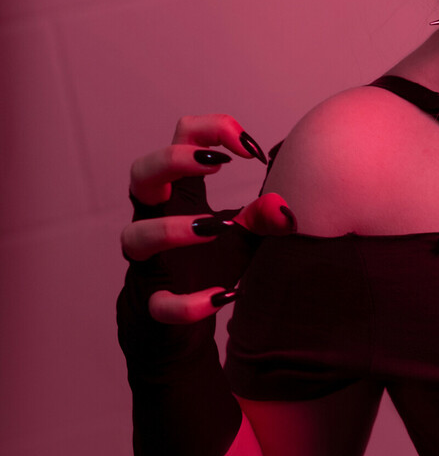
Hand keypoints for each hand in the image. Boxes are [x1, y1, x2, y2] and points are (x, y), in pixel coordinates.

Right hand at [120, 113, 295, 321]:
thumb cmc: (212, 264)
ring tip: (218, 228)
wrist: (186, 326)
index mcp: (180, 194)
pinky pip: (160, 304)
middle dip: (173, 160)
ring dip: (173, 230)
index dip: (212, 130)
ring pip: (134, 237)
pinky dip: (188, 303)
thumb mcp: (246, 234)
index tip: (250, 150)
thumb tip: (286, 198)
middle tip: (217, 164)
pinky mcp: (154, 304)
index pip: (181, 139)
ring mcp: (149, 263)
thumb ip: (265, 213)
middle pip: (140, 173)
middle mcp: (156, 221)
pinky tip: (222, 296)